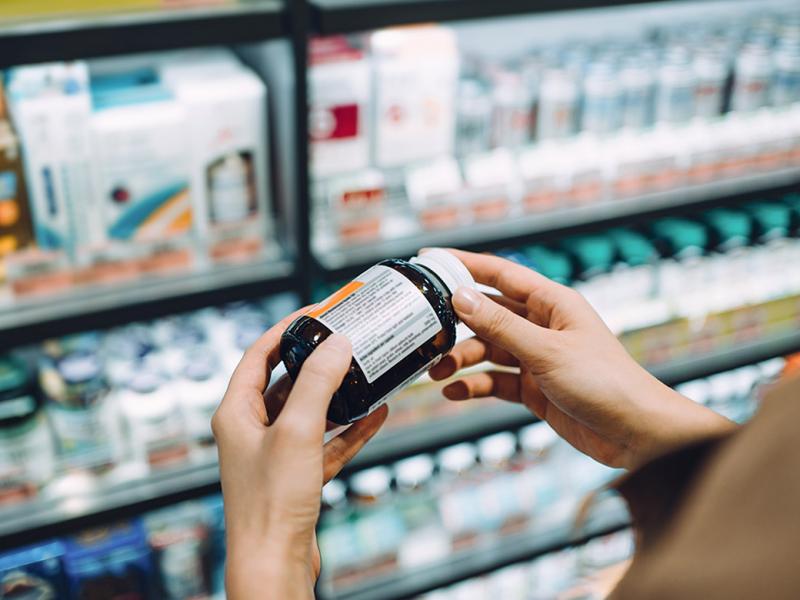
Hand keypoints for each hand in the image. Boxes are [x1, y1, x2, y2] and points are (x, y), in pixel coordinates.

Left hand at [212, 310, 387, 598]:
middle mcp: (251, 431)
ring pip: (310, 413)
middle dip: (317, 362)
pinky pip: (327, 443)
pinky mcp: (297, 477)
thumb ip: (318, 384)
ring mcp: (275, 455)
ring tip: (366, 373)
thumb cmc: (270, 501)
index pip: (257, 356)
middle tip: (345, 342)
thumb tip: (337, 344)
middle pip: (286, 383)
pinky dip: (350, 429)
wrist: (275, 564)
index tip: (314, 315)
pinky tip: (377, 414)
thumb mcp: (297, 430)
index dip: (284, 331)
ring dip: (338, 395)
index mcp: (236, 413)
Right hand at [429, 250, 734, 469]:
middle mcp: (542, 326)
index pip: (501, 274)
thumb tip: (460, 297)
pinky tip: (456, 391)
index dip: (464, 265)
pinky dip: (475, 385)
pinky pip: (495, 381)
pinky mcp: (534, 388)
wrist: (636, 434)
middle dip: (457, 324)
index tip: (430, 260)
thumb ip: (501, 326)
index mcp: (552, 303)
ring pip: (488, 350)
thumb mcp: (546, 351)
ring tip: (438, 372)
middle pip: (488, 315)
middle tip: (426, 333)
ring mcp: (537, 358)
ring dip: (462, 359)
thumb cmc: (606, 382)